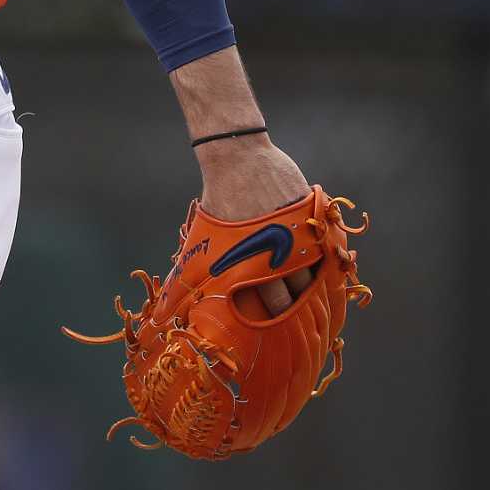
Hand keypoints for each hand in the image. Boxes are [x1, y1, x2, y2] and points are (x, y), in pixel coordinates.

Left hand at [196, 133, 313, 313]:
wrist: (238, 158)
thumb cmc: (217, 205)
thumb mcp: (197, 247)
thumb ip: (184, 284)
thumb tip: (159, 317)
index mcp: (252, 266)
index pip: (271, 307)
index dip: (273, 321)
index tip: (273, 331)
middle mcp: (280, 255)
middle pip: (296, 295)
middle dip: (295, 311)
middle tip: (295, 324)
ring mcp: (301, 235)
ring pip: (316, 275)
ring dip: (313, 290)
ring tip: (312, 306)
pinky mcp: (315, 218)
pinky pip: (329, 249)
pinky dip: (329, 264)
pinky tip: (325, 274)